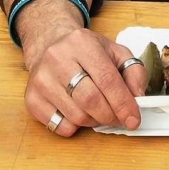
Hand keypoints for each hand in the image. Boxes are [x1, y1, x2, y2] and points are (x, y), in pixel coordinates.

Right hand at [22, 26, 147, 136]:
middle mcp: (57, 59)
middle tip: (119, 118)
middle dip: (110, 115)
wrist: (49, 44)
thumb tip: (138, 97)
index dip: (123, 103)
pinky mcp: (31, 98)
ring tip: (98, 111)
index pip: (106, 79)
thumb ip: (133, 71)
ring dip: (94, 121)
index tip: (133, 119)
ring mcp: (41, 79)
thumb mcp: (114, 51)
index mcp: (82, 43)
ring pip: (76, 116)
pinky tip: (78, 112)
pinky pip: (58, 125)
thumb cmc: (86, 51)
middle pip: (90, 100)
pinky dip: (74, 126)